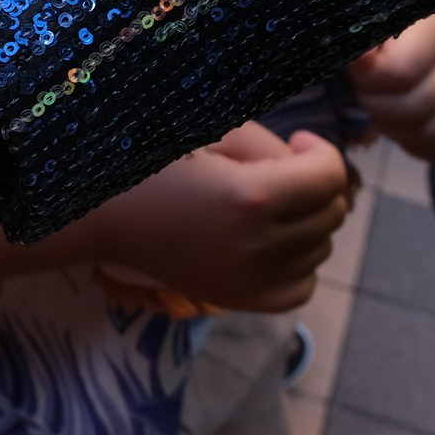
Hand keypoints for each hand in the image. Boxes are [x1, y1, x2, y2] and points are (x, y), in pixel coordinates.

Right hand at [84, 122, 351, 310]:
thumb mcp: (214, 134)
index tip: (298, 142)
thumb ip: (272, 147)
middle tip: (281, 172)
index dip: (321, 152)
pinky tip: (273, 244)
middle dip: (316, 186)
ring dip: (307, 223)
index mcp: (253, 197)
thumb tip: (311, 171)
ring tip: (272, 207)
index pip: (330, 178)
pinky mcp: (237, 299)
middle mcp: (258, 245)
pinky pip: (301, 287)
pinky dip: (299, 264)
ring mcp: (248, 280)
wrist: (102, 213)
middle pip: (331, 214)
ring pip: (320, 249)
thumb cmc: (154, 161)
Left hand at [344, 10, 434, 161]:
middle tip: (361, 95)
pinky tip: (397, 128)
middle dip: (378, 106)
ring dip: (394, 128)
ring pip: (433, 129)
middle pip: (418, 104)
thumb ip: (355, 41)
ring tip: (377, 109)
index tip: (354, 73)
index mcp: (430, 22)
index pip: (402, 69)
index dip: (369, 80)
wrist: (374, 47)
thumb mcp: (351, 34)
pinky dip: (416, 144)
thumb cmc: (357, 39)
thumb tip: (363, 58)